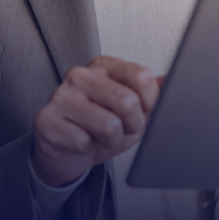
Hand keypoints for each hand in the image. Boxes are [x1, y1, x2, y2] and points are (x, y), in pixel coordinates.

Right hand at [31, 56, 160, 186]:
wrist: (68, 153)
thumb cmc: (101, 127)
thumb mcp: (134, 110)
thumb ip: (154, 93)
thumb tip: (173, 80)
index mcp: (103, 66)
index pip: (142, 77)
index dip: (151, 103)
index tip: (144, 111)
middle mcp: (80, 75)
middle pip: (128, 102)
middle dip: (133, 126)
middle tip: (122, 129)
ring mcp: (60, 96)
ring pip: (109, 125)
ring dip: (111, 141)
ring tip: (100, 137)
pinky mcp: (46, 119)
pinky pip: (84, 142)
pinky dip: (89, 150)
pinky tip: (82, 143)